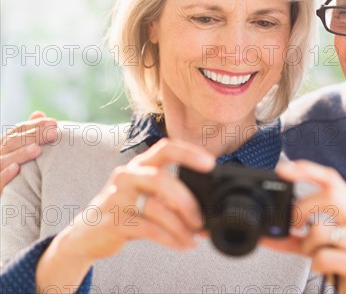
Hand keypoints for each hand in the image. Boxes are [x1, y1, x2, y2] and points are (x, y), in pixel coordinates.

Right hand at [0, 111, 57, 193]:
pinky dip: (4, 175)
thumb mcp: (21, 152)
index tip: (55, 123)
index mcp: (4, 145)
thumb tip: (38, 113)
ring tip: (37, 149)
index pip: (17, 130)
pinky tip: (16, 169)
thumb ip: (29, 134)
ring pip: (3, 160)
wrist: (5, 204)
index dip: (35, 125)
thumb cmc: (17, 174)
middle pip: (12, 142)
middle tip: (54, 133)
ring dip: (20, 154)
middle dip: (33, 136)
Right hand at [55, 138, 215, 262]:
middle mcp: (127, 176)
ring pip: (156, 207)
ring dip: (181, 225)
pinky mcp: (114, 221)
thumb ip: (171, 195)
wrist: (86, 235)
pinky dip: (171, 238)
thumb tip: (208, 210)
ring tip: (195, 237)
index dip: (189, 153)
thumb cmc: (125, 211)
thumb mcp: (145, 194)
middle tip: (202, 220)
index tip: (211, 164)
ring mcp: (117, 197)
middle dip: (187, 201)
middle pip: (162, 179)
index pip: (165, 147)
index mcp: (139, 165)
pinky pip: (149, 229)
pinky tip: (183, 245)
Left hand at [265, 160, 345, 293]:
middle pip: (331, 195)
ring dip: (307, 245)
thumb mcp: (319, 247)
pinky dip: (316, 263)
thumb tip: (267, 235)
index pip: (332, 179)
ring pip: (322, 229)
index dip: (307, 169)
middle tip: (294, 224)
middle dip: (304, 208)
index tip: (284, 169)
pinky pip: (325, 257)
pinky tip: (324, 266)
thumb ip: (295, 238)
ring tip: (313, 253)